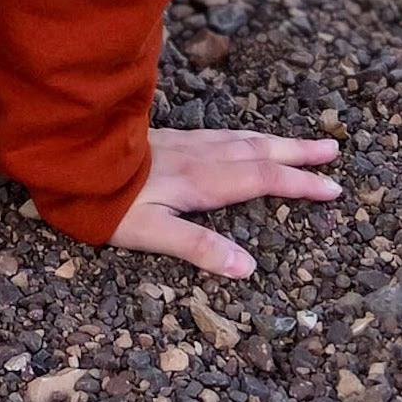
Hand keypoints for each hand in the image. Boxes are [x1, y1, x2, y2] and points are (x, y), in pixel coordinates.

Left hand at [106, 126, 342, 279]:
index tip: (334, 188)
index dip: (298, 183)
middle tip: (334, 149)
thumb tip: (248, 267)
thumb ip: (197, 246)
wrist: (67, 158)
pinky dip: (243, 135)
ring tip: (301, 141)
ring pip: (238, 138)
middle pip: (256, 151)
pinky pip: (217, 134)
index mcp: (200, 181)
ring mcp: (181, 144)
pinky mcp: (166, 139)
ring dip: (274, 141)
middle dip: (297, 152)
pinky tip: (241, 137)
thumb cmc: (104, 203)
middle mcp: (197, 157)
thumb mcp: (149, 233)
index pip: (261, 178)